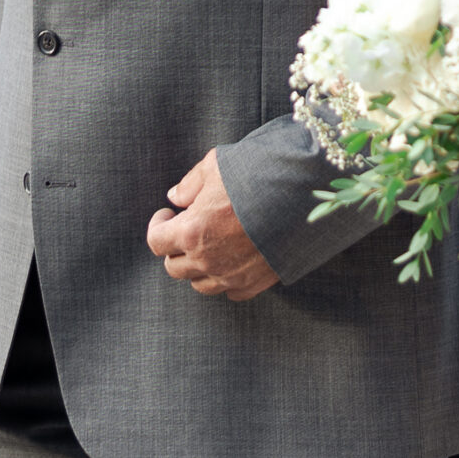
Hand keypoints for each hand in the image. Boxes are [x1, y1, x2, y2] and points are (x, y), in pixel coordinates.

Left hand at [146, 148, 277, 301]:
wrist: (303, 194)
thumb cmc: (256, 175)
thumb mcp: (216, 166)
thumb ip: (190, 183)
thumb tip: (175, 196)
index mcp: (190, 231)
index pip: (156, 242)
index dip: (158, 226)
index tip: (168, 214)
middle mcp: (207, 259)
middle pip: (174, 267)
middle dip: (176, 247)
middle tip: (188, 228)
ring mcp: (230, 276)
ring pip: (199, 284)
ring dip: (198, 267)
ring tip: (210, 245)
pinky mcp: (255, 284)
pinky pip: (230, 291)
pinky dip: (226, 279)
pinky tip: (233, 259)